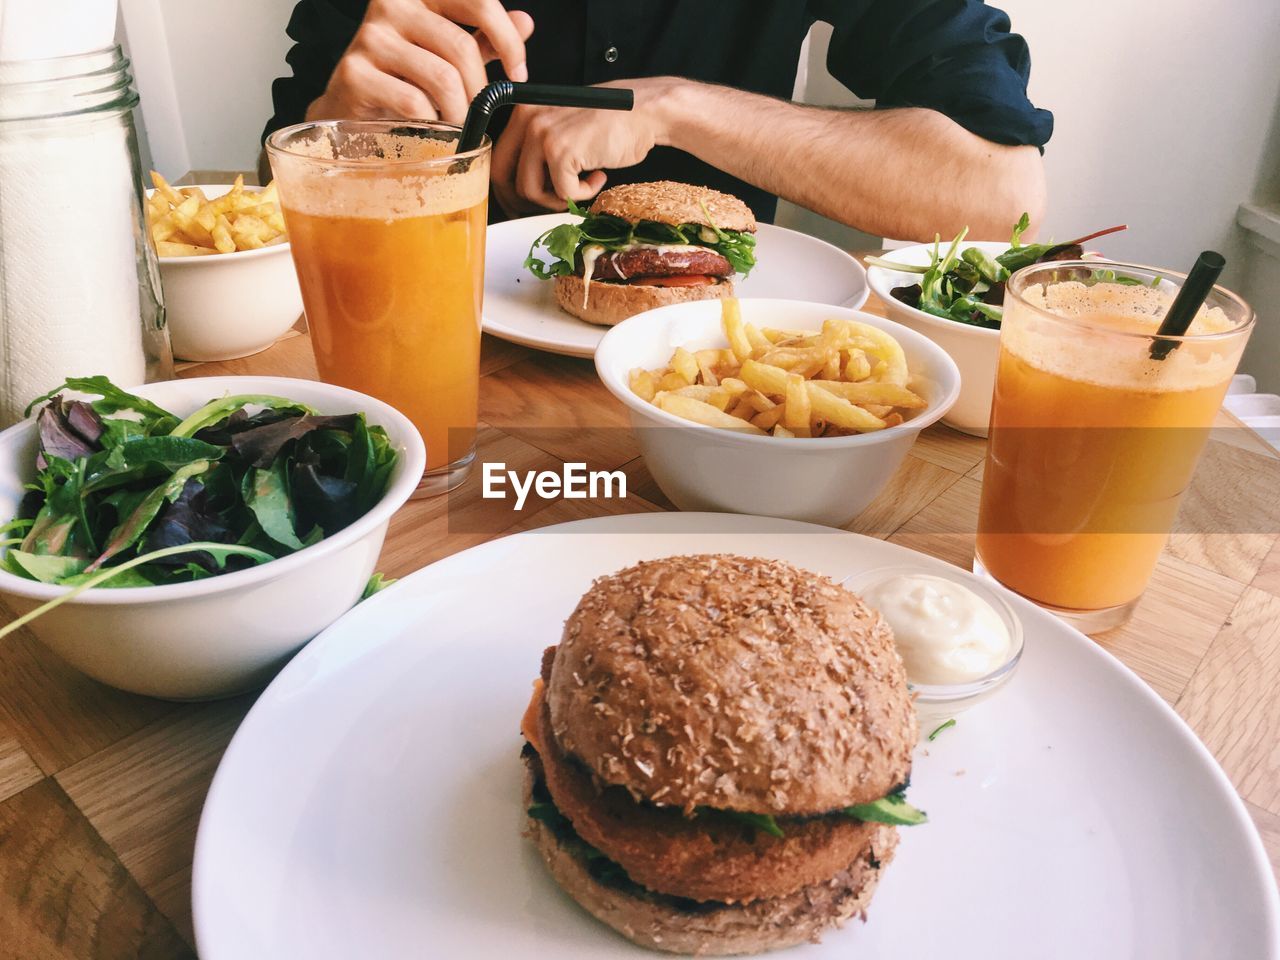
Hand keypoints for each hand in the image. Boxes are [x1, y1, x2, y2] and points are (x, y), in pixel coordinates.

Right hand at [307, 0, 533, 123]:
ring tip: (457, 125)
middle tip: (481, 115)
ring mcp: (370, 36)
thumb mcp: (450, 55)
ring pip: (441, 78)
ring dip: (459, 113)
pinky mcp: (355, 72)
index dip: (508, 39)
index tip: (519, 74)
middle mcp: (392, 4)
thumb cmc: (406, 80)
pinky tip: (429, 128)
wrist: (354, 110)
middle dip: (481, 91)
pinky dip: (431, 123)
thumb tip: (526, 22)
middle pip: (461, 47)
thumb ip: (484, 39)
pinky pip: (414, 102)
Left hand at [492, 78, 678, 216]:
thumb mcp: (563, 126)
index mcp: (524, 112)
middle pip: (505, 179)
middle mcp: (528, 120)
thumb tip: (520, 190)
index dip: (506, 190)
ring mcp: (543, 135)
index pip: (498, 160)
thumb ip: (538, 148)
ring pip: (530, 191)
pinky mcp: (562, 152)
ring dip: (557, 199)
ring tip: (581, 185)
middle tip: (551, 204)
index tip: (520, 205)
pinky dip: (583, 194)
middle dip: (525, 202)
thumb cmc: (610, 122)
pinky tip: (598, 177)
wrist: (644, 110)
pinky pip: (562, 194)